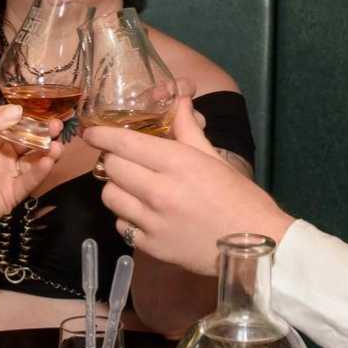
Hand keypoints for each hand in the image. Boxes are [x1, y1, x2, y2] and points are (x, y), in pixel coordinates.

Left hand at [0, 104, 62, 234]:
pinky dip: (40, 172)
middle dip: (44, 134)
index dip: (31, 119)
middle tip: (58, 126)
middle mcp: (2, 155)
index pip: (15, 125)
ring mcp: (8, 175)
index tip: (46, 111)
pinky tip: (49, 162)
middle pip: (29, 142)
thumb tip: (18, 109)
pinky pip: (29, 181)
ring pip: (33, 161)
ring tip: (57, 146)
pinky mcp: (12, 195)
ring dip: (47, 153)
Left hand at [87, 92, 292, 275]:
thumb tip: (178, 100)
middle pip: (112, 168)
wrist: (256, 248)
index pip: (123, 143)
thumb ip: (187, 129)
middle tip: (123, 159)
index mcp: (176, 163)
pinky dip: (127, 216)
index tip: (91, 132)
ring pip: (110, 197)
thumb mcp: (214, 158)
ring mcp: (152, 222)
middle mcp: (158, 192)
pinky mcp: (151, 247)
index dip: (101, 135)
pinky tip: (143, 213)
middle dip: (113, 159)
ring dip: (116, 188)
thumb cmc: (239, 198)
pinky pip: (122, 225)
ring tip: (131, 187)